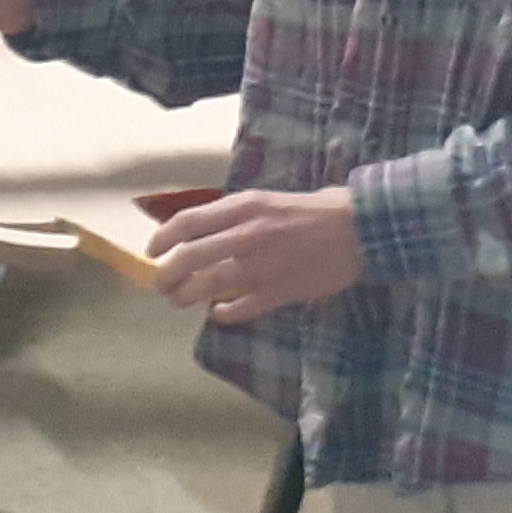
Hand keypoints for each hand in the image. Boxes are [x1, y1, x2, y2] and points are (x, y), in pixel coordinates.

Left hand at [150, 186, 364, 324]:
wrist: (358, 229)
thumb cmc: (311, 211)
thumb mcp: (266, 199)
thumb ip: (233, 215)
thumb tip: (197, 232)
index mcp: (243, 207)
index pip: (186, 222)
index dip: (162, 239)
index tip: (153, 252)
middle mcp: (246, 235)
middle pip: (187, 258)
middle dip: (165, 274)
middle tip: (161, 283)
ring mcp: (261, 266)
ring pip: (206, 286)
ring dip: (185, 296)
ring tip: (180, 300)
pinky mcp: (278, 292)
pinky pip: (239, 309)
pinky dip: (222, 313)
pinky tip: (219, 312)